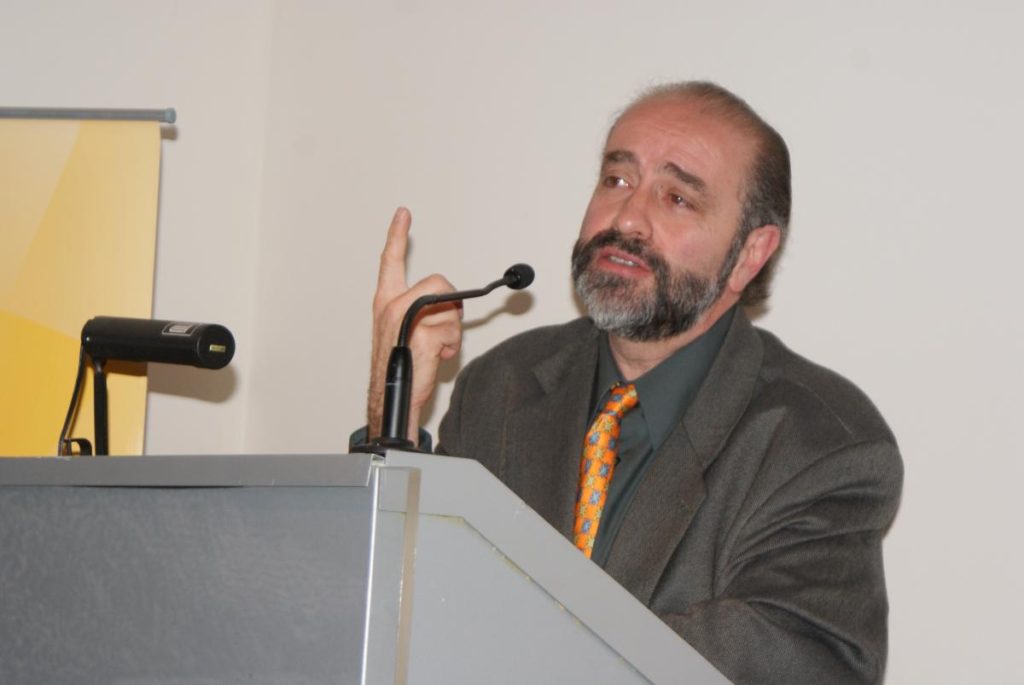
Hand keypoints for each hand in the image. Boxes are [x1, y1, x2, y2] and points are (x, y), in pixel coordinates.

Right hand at [368, 207, 461, 441]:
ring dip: (452, 332)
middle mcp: (393, 306)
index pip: (389, 261)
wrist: (393, 398)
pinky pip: (453, 331)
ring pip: (451, 309)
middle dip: (451, 305)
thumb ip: (422, 309)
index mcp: (386, 302)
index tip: (403, 214)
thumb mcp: (406, 331)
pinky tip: (436, 357)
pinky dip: (452, 346)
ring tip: (435, 349)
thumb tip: (450, 303)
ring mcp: (406, 319)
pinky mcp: (421, 334)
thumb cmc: (400, 368)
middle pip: (439, 283)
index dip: (397, 235)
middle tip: (442, 329)